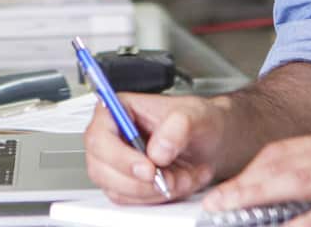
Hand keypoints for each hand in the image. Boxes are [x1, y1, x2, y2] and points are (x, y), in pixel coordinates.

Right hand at [83, 93, 227, 203]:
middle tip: (169, 179)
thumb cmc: (198, 122)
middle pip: (101, 168)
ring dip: (152, 191)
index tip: (149, 169)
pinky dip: (156, 198)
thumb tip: (157, 150)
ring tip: (180, 177)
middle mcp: (111, 136)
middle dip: (140, 181)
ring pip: (115, 189)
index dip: (120, 157)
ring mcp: (114, 162)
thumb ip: (178, 127)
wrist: (211, 141)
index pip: (100, 136)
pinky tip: (175, 183)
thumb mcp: (196, 115)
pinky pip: (130, 200)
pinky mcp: (124, 183)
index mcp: (118, 110)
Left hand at [204, 130, 310, 226]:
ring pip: (293, 185)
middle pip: (277, 166)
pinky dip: (298, 225)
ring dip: (257, 200)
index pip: (278, 153)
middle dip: (242, 186)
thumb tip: (285, 196)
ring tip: (231, 214)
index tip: (226, 188)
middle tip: (214, 203)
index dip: (249, 172)